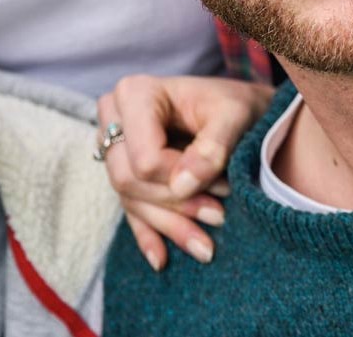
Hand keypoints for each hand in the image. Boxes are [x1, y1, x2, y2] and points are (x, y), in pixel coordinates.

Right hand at [97, 74, 273, 270]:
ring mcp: (114, 146)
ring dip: (169, 225)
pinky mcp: (125, 170)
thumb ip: (212, 146)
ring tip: (207, 245)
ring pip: (130, 199)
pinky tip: (163, 259)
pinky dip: (148, 234)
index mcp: (135, 93)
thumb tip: (182, 186)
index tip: (222, 185)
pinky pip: (129, 209)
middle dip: (175, 206)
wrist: (238, 108)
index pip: (144, 158)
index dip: (179, 181)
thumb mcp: (233, 115)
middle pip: (130, 180)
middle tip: (220, 216)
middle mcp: (114, 117)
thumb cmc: (234, 104)